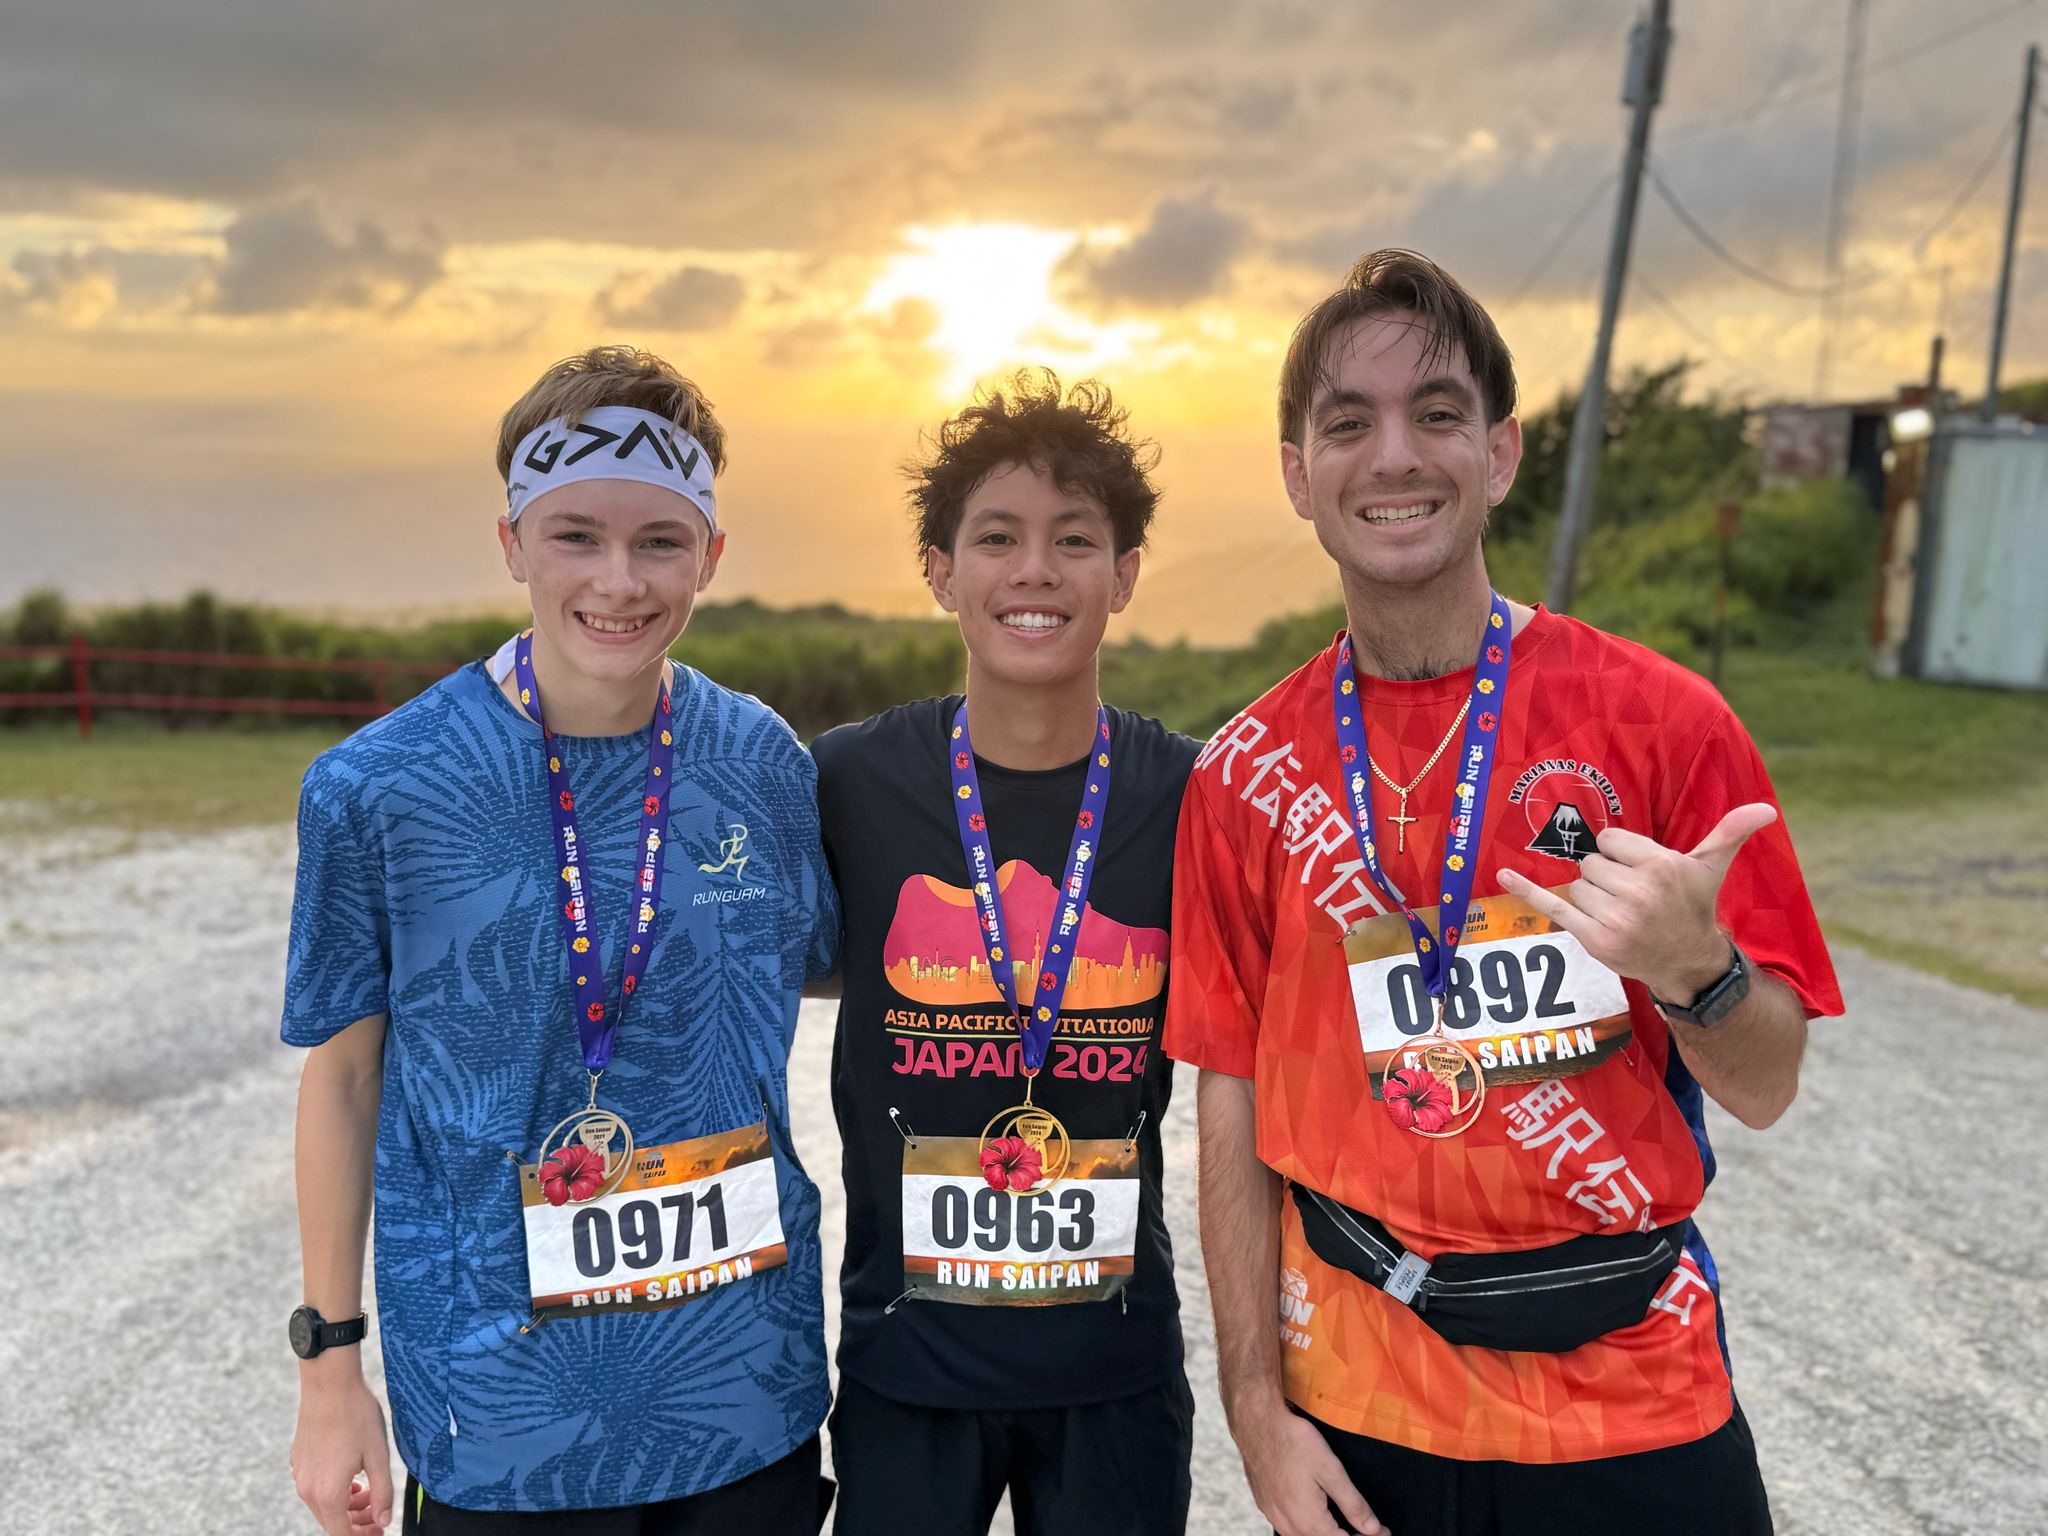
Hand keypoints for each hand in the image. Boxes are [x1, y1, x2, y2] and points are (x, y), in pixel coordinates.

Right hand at [291, 1369, 392, 1535]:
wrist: (329, 1385)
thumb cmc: (357, 1417)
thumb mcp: (379, 1457)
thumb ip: (383, 1494)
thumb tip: (384, 1521)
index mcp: (327, 1494)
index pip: (342, 1534)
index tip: (380, 1531)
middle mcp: (307, 1489)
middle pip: (332, 1521)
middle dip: (358, 1522)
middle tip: (379, 1512)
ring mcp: (300, 1475)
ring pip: (324, 1504)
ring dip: (347, 1505)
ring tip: (369, 1492)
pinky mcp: (298, 1461)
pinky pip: (316, 1487)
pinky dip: (334, 1490)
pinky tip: (352, 1476)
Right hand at [1236, 1404, 1387, 1535]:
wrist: (1257, 1422)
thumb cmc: (1294, 1442)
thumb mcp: (1331, 1470)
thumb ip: (1353, 1504)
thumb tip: (1372, 1528)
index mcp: (1309, 1520)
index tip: (1384, 1531)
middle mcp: (1288, 1524)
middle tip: (1368, 1529)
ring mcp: (1273, 1515)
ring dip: (1324, 1535)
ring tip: (1343, 1525)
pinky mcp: (1265, 1505)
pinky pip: (1288, 1529)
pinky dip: (1306, 1530)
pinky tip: (1314, 1517)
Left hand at [1499, 803, 1775, 1001]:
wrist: (1688, 962)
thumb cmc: (1694, 906)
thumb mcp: (1710, 867)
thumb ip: (1730, 832)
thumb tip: (1765, 808)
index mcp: (1661, 867)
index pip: (1611, 840)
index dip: (1622, 854)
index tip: (1641, 872)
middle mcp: (1638, 893)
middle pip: (1591, 863)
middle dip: (1608, 876)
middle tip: (1633, 896)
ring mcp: (1615, 918)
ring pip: (1578, 885)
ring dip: (1594, 896)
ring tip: (1622, 912)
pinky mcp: (1594, 939)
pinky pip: (1552, 906)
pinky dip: (1526, 890)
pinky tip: (1501, 875)